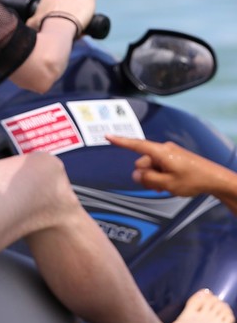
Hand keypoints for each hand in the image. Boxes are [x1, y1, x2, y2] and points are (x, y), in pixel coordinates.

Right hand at [28, 0, 95, 37]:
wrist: (59, 29)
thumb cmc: (44, 26)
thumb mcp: (31, 22)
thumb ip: (32, 19)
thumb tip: (29, 23)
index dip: (53, 4)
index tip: (54, 12)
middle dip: (67, 1)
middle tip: (65, 15)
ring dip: (78, 4)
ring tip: (76, 17)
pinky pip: (90, 0)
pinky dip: (89, 7)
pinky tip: (86, 16)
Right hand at [107, 135, 229, 198]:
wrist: (214, 179)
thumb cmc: (193, 180)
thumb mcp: (166, 184)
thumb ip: (147, 179)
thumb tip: (136, 174)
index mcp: (161, 152)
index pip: (136, 145)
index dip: (120, 141)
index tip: (107, 136)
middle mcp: (164, 149)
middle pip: (142, 162)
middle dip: (145, 175)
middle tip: (158, 186)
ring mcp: (169, 153)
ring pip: (150, 166)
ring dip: (153, 177)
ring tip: (166, 186)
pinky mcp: (174, 158)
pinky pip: (159, 166)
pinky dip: (159, 175)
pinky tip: (168, 183)